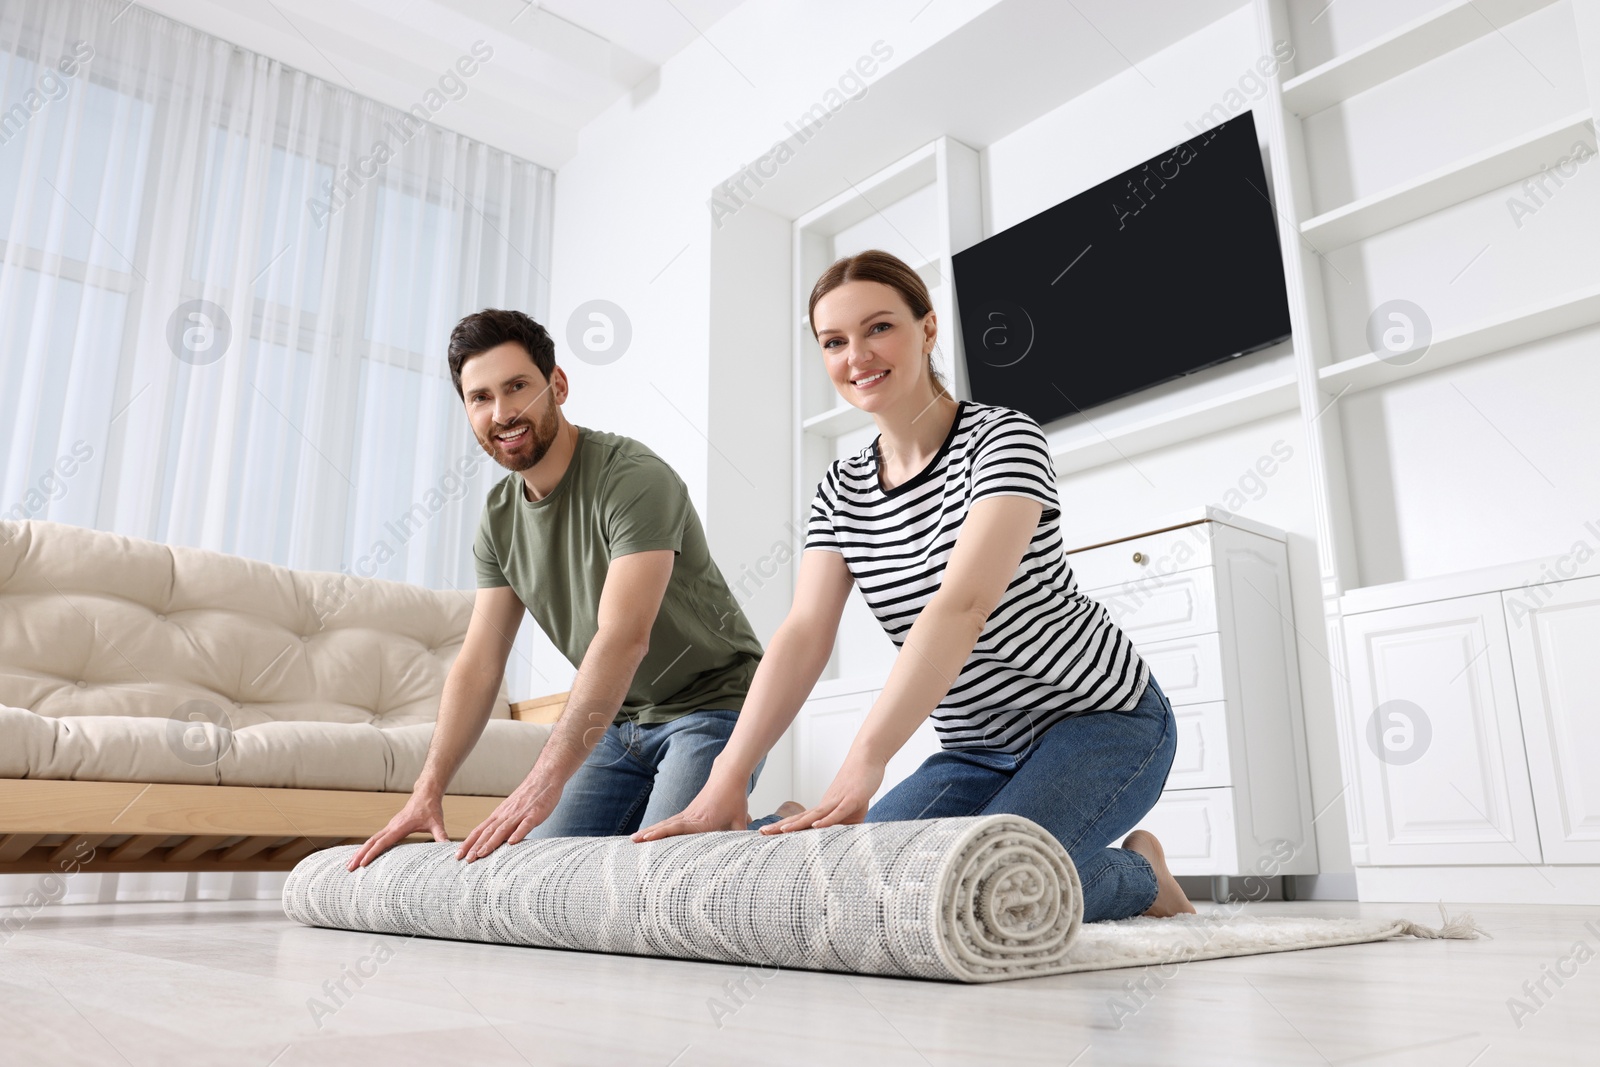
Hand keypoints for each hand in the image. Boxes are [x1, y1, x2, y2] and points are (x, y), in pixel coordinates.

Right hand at [347, 791, 447, 870]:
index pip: (383, 842)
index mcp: (400, 827)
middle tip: (348, 868)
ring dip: (360, 851)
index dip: (372, 853)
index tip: (362, 863)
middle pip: (371, 842)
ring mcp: (390, 826)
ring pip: (371, 840)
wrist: (426, 794)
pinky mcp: (391, 827)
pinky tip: (362, 855)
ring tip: (349, 865)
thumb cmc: (431, 808)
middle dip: (359, 855)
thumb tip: (448, 847)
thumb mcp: (437, 822)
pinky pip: (376, 838)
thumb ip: (441, 835)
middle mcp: (392, 826)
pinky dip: (367, 847)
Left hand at [455, 774, 562, 862]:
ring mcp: (520, 814)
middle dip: (476, 846)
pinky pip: (525, 825)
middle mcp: (506, 815)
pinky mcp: (534, 814)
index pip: (480, 830)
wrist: (544, 779)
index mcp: (499, 815)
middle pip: (488, 832)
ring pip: (502, 829)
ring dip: (491, 842)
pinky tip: (513, 843)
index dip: (469, 843)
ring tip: (482, 854)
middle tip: (466, 860)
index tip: (458, 855)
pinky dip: (518, 833)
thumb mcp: (512, 810)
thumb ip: (503, 825)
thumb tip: (494, 841)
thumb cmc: (529, 796)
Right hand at [632, 777, 750, 841]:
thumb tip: (746, 852)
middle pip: (666, 826)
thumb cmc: (734, 799)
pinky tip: (652, 833)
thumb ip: (741, 836)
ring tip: (635, 839)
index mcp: (702, 821)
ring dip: (650, 831)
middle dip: (649, 834)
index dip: (661, 834)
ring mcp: (688, 813)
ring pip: (666, 823)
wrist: (728, 776)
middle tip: (632, 841)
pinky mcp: (689, 811)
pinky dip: (660, 827)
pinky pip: (671, 821)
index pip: (677, 828)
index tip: (647, 838)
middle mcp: (691, 817)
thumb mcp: (740, 820)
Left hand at [761, 752, 883, 833]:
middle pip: (801, 818)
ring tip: (782, 831)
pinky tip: (816, 826)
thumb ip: (844, 823)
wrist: (867, 758)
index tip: (767, 832)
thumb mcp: (851, 811)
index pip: (801, 820)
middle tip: (762, 832)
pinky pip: (837, 812)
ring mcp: (838, 801)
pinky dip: (827, 820)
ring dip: (798, 823)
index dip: (784, 827)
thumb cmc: (859, 784)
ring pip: (815, 815)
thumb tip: (840, 838)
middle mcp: (826, 804)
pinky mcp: (851, 800)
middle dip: (781, 826)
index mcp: (824, 808)